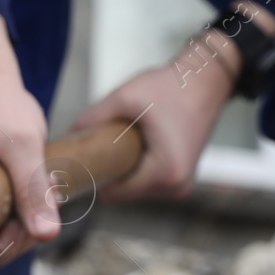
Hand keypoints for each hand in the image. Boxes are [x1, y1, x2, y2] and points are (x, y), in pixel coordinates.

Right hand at [0, 7, 59, 267]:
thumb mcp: (21, 143)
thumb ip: (32, 189)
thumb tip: (47, 235)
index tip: (25, 220)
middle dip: (21, 233)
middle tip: (47, 201)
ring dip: (29, 219)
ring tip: (47, 186)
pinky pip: (5, 218)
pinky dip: (28, 209)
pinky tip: (43, 185)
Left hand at [73, 36, 234, 201]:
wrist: (207, 78)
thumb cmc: (171, 86)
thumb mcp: (125, 97)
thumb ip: (93, 118)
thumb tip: (67, 136)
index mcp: (165, 172)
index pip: (113, 194)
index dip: (94, 178)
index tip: (82, 160)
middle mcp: (176, 186)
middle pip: (124, 195)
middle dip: (109, 173)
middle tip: (98, 147)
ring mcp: (181, 185)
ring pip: (136, 190)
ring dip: (123, 172)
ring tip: (119, 143)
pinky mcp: (182, 178)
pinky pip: (148, 182)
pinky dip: (137, 169)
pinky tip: (133, 147)